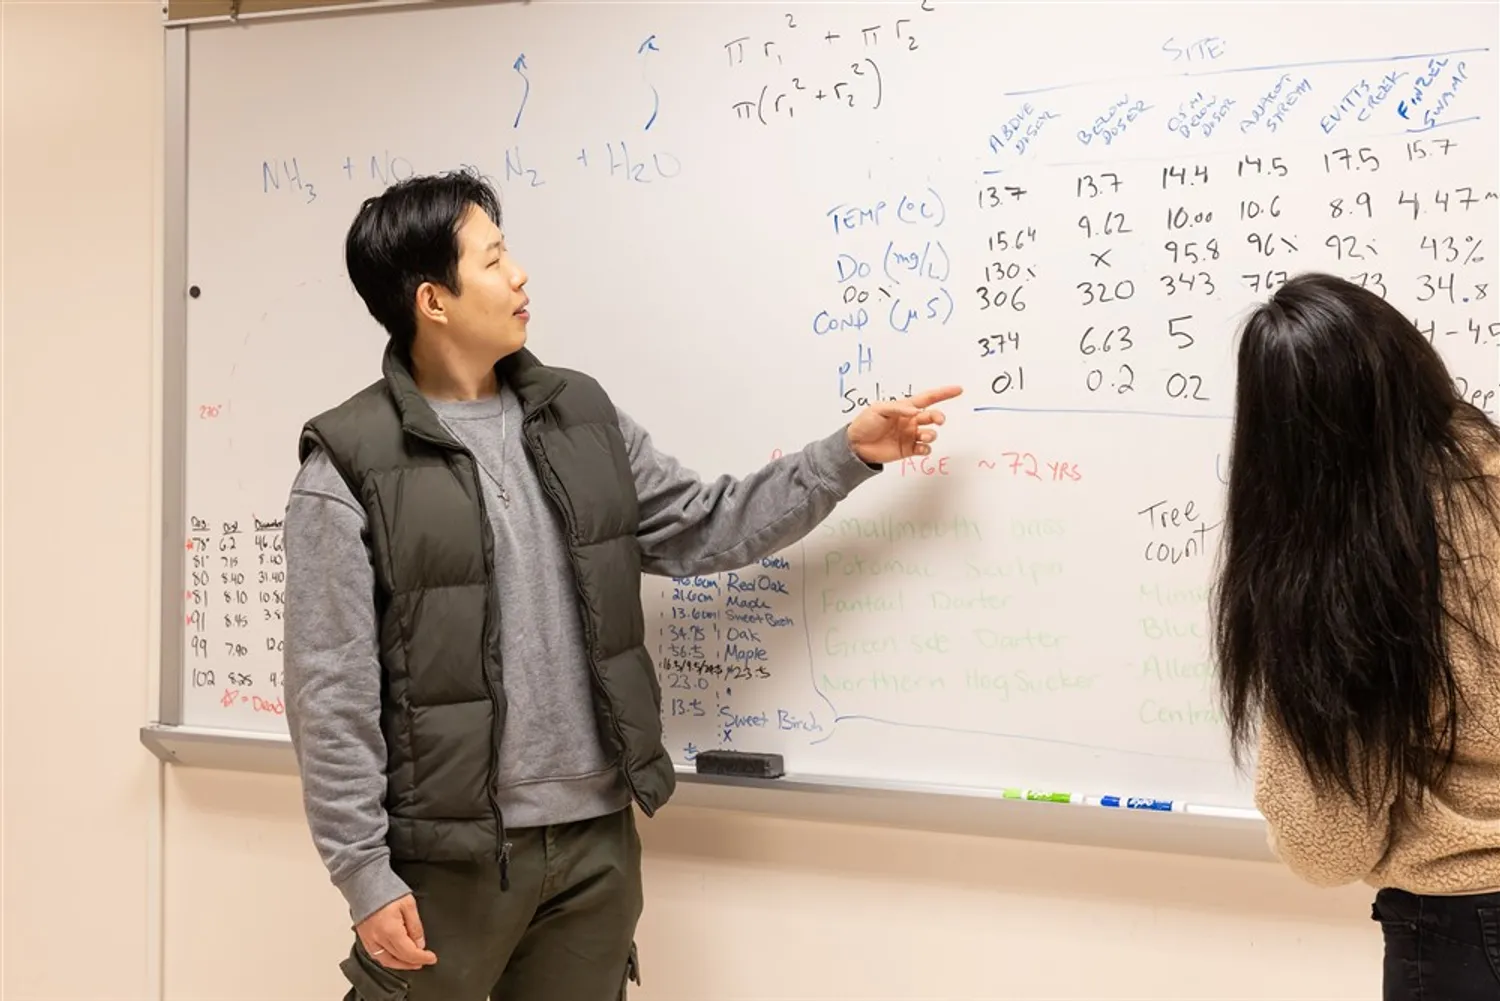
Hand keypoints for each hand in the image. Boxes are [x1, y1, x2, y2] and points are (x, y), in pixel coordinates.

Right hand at [356, 894, 435, 970]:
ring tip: (412, 962)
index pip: (409, 952)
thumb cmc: (386, 890)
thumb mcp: (409, 905)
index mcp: (391, 931)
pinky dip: (387, 960)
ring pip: (386, 961)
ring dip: (400, 964)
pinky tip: (395, 957)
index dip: (422, 958)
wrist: (365, 883)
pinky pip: (375, 956)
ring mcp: (369, 940)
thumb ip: (415, 927)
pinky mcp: (363, 938)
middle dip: (413, 962)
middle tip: (424, 960)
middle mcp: (378, 939)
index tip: (431, 958)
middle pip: (398, 958)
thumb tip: (420, 944)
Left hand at [847, 385, 962, 463]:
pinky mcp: (908, 450)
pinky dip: (926, 449)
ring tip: (924, 436)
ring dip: (931, 434)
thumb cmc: (865, 424)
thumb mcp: (878, 409)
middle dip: (938, 417)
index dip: (943, 393)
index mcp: (905, 408)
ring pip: (930, 434)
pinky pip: (924, 449)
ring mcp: (910, 435)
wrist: (855, 446)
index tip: (958, 390)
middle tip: (938, 420)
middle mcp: (910, 421)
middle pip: (932, 416)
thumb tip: (915, 412)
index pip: (928, 398)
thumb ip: (898, 408)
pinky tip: (921, 448)